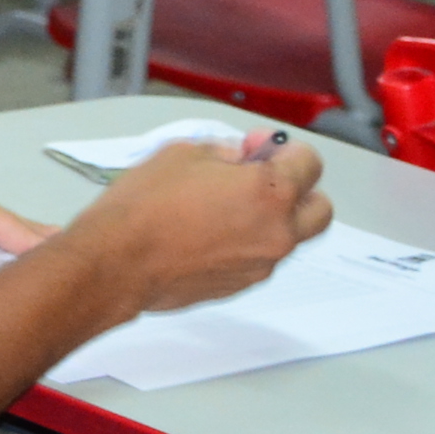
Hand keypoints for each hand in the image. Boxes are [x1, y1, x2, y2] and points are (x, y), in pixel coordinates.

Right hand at [64, 135, 331, 313]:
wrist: (115, 264)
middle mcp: (278, 232)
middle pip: (319, 209)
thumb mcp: (182, 154)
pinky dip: (245, 243)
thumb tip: (241, 159)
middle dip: (298, 190)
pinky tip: (206, 236)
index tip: (255, 148)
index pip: (310, 163)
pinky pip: (258, 258)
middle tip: (259, 181)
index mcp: (271, 193)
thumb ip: (225, 153)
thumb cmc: (144, 205)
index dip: (283, 149)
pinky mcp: (240, 285)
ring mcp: (262, 264)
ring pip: (288, 236)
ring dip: (270, 219)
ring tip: (223, 210)